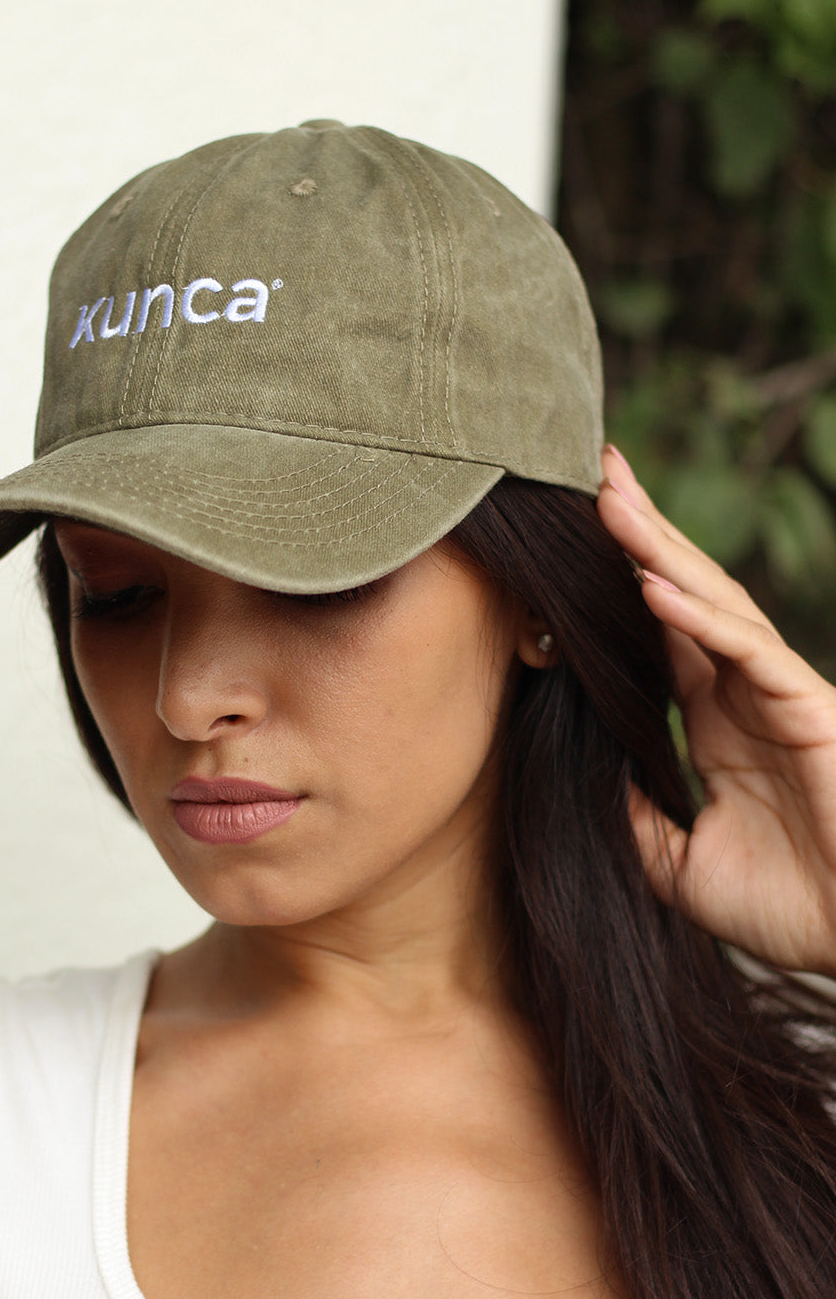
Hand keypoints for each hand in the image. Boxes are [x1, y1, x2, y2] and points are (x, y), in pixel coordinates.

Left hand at [596, 445, 835, 974]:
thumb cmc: (786, 907)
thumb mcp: (675, 864)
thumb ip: (630, 814)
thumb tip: (578, 773)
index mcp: (713, 719)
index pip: (656, 631)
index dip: (618, 580)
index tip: (567, 537)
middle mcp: (743, 693)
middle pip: (682, 592)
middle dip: (639, 531)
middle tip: (591, 469)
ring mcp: (778, 694)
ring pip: (714, 604)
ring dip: (659, 551)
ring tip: (609, 500)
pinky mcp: (809, 709)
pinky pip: (748, 652)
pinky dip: (699, 619)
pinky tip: (651, 586)